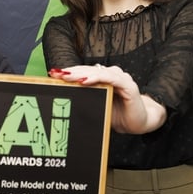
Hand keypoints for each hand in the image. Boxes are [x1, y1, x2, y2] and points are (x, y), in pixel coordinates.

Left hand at [49, 65, 165, 133]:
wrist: (138, 123)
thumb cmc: (118, 115)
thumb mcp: (97, 107)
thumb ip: (85, 100)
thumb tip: (64, 100)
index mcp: (104, 78)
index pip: (84, 72)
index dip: (69, 72)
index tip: (53, 74)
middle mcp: (112, 75)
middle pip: (88, 70)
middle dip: (71, 72)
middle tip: (56, 74)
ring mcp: (121, 78)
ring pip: (98, 72)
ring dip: (81, 74)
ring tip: (67, 77)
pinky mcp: (128, 85)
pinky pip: (111, 78)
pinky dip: (98, 78)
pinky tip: (85, 81)